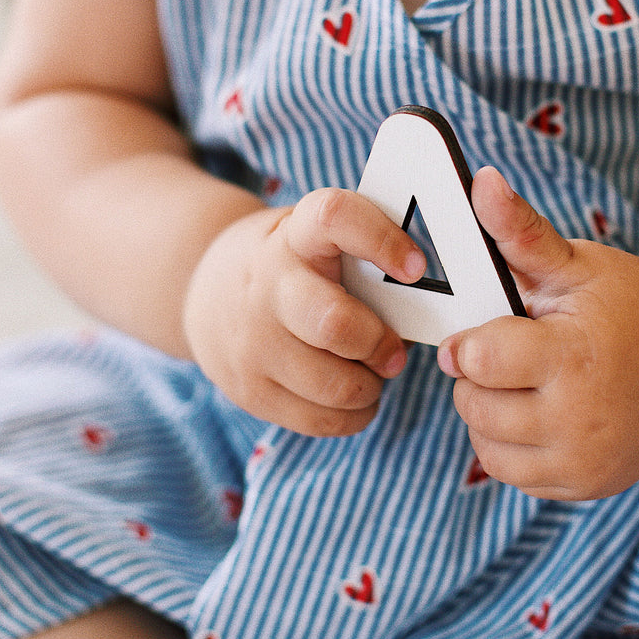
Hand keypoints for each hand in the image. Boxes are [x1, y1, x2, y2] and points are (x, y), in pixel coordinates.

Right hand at [183, 189, 425, 435]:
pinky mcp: (250, 391)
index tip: (416, 269)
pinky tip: (354, 395)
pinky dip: (355, 414)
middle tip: (395, 351)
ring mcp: (253, 343)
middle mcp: (268, 286)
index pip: (335, 217)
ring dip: (371, 386)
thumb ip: (363, 250)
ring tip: (372, 372)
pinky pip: (323, 420)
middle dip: (380, 344)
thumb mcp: (314, 237)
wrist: (204, 293)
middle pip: (334, 323)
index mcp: (295, 236)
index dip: (382, 240)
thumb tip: (433, 293)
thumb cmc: (291, 265)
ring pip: (336, 385)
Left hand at [437, 168, 638, 499]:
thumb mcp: (576, 261)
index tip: (493, 328)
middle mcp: (584, 421)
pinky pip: (510, 472)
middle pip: (475, 404)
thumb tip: (480, 181)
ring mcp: (586, 462)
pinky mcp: (585, 487)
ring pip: (484, 443)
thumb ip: (520, 230)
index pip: (480, 360)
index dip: (474, 341)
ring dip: (489, 411)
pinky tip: (540, 410)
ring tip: (528, 380)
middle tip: (518, 352)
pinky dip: (509, 443)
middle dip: (480, 374)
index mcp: (578, 359)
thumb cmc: (626, 301)